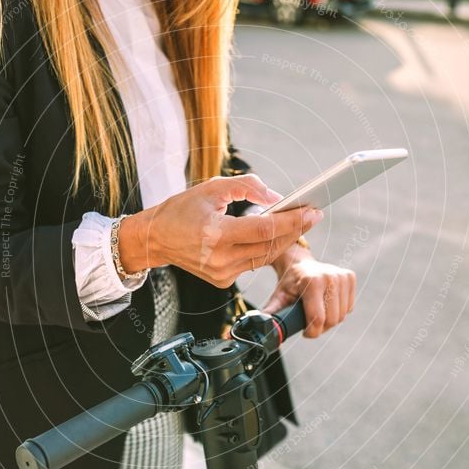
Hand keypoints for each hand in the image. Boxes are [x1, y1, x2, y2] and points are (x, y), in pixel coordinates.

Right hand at [118, 174, 323, 287]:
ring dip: (285, 240)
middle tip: (313, 215)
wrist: (155, 239)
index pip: (264, 229)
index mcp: (215, 234)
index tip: (312, 211)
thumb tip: (278, 199)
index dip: (292, 221)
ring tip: (301, 223)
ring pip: (265, 257)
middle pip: (270, 246)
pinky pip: (253, 263)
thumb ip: (247, 187)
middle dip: (295, 230)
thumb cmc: (182, 209)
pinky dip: (267, 249)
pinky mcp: (222, 281)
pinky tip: (278, 235)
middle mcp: (219, 259)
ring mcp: (221, 274)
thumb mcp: (212, 188)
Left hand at [262, 254, 355, 337]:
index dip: (312, 332)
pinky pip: (349, 307)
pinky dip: (339, 312)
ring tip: (317, 314)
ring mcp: (342, 276)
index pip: (318, 319)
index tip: (305, 333)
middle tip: (310, 324)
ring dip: (330, 321)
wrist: (299, 262)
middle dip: (320, 328)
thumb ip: (271, 313)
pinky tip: (327, 305)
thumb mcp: (278, 296)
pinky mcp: (350, 277)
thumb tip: (262, 328)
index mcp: (312, 282)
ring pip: (342, 316)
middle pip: (332, 320)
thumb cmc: (289, 283)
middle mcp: (330, 277)